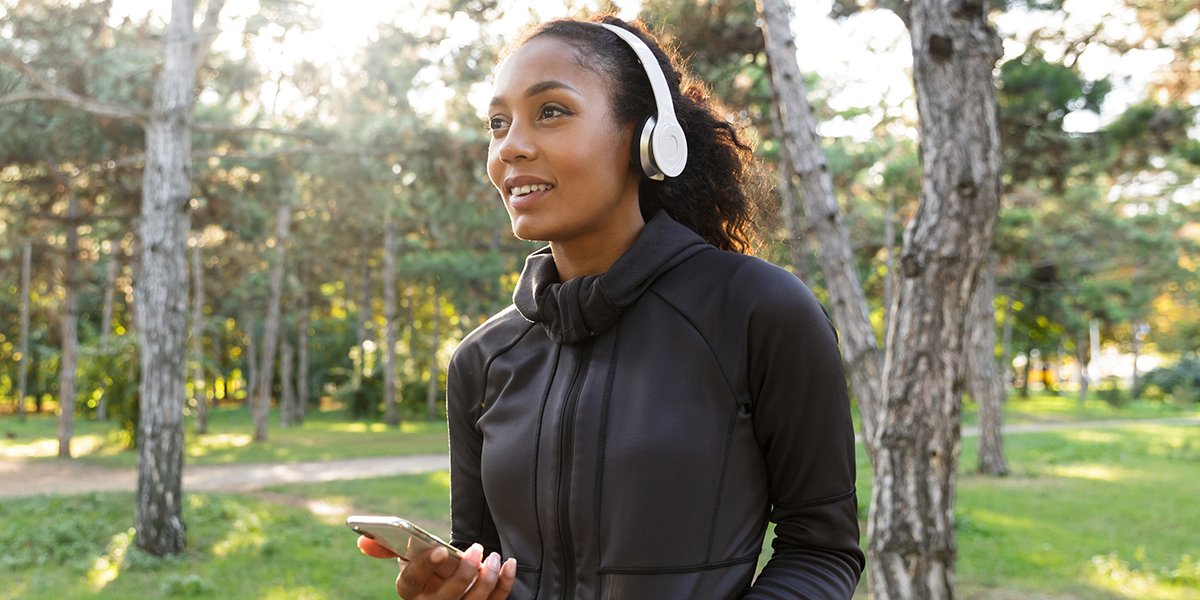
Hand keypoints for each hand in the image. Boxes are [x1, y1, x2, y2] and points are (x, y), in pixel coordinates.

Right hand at [356, 536, 516, 598]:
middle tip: (477, 549)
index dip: (425, 566)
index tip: (441, 550)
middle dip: (465, 573)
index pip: (412, 581)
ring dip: (487, 579)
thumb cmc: (429, 570)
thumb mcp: (409, 559)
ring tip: (494, 557)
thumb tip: (363, 540)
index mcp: (410, 591)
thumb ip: (389, 547)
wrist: (448, 589)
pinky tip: (509, 565)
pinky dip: (505, 584)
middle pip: (447, 597)